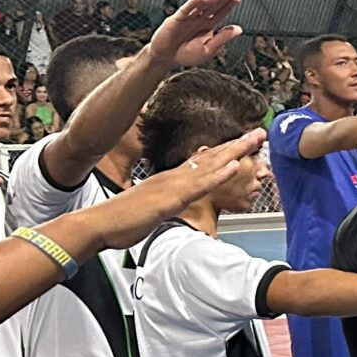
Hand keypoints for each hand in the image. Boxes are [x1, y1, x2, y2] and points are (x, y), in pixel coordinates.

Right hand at [71, 128, 264, 249]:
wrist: (98, 224)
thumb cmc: (121, 219)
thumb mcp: (151, 208)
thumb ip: (165, 202)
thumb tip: (173, 201)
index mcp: (170, 179)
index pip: (203, 162)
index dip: (224, 152)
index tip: (242, 143)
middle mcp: (173, 177)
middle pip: (211, 157)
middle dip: (237, 145)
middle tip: (259, 132)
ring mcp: (172, 185)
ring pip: (210, 165)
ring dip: (235, 152)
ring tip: (255, 139)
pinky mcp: (170, 199)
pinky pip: (199, 186)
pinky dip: (219, 176)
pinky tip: (235, 166)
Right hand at [147, 0, 242, 68]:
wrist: (166, 58)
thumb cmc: (187, 55)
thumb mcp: (208, 49)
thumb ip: (222, 38)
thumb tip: (240, 29)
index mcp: (208, 26)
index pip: (220, 13)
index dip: (228, 6)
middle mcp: (199, 19)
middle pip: (212, 7)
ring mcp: (188, 18)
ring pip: (200, 7)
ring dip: (208, 0)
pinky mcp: (176, 19)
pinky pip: (185, 10)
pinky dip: (192, 4)